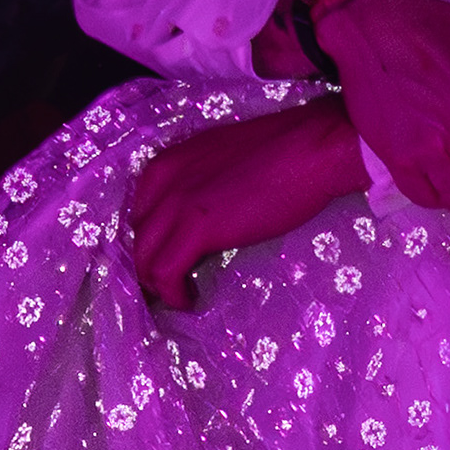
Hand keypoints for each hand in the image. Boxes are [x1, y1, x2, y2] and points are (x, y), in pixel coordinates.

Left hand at [129, 101, 364, 308]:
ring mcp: (177, 204)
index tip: (165, 258)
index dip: (150, 240)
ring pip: (144, 257)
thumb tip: (210, 211)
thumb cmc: (286, 151)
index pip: (141, 210)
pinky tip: (188, 301)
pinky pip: (165, 272)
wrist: (312, 149)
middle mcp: (164, 180)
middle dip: (147, 264)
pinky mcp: (197, 229)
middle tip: (167, 285)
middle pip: (138, 235)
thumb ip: (206, 182)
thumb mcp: (227, 160)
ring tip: (176, 297)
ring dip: (156, 284)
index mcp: (172, 161)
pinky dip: (172, 294)